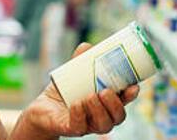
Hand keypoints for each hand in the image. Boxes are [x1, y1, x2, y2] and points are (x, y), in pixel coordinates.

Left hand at [23, 43, 139, 136]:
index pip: (124, 102)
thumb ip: (80, 61)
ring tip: (90, 96)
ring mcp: (87, 125)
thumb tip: (87, 46)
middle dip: (115, 105)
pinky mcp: (71, 129)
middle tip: (105, 91)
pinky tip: (77, 104)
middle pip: (118, 117)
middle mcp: (100, 117)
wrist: (42, 108)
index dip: (131, 95)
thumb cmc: (64, 92)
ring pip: (103, 125)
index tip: (134, 86)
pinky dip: (80, 114)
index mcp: (105, 104)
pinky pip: (79, 126)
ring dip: (99, 110)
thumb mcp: (72, 74)